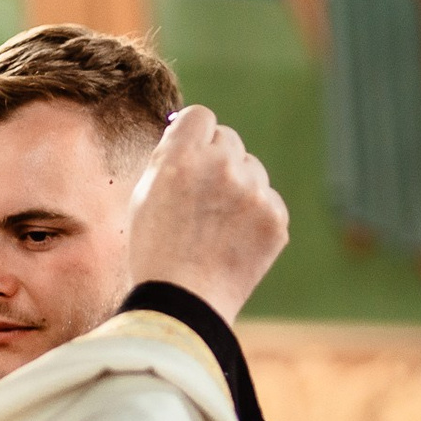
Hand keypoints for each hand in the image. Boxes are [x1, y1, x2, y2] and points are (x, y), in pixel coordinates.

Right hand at [126, 106, 288, 324]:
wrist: (184, 304)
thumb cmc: (155, 252)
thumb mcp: (145, 196)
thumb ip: (169, 158)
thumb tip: (187, 132)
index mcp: (183, 156)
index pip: (201, 117)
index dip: (195, 136)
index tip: (192, 153)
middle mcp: (222, 166)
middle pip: (229, 139)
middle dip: (217, 160)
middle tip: (202, 197)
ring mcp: (254, 192)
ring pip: (252, 170)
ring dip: (239, 187)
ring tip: (216, 227)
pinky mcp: (276, 218)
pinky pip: (268, 201)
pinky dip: (255, 217)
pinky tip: (233, 242)